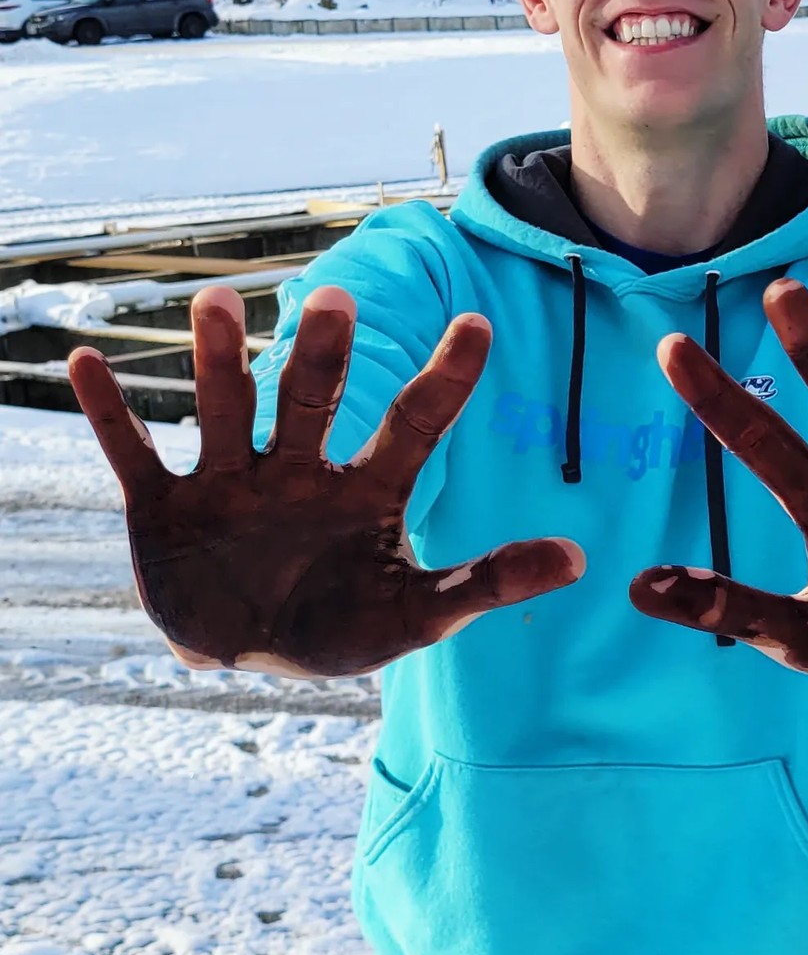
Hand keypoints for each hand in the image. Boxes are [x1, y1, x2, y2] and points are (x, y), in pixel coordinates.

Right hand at [67, 284, 584, 677]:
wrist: (251, 654)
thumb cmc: (339, 629)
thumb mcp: (417, 615)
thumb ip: (489, 585)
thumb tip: (579, 560)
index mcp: (366, 488)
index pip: (415, 421)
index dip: (445, 377)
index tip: (479, 323)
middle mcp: (299, 467)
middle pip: (312, 400)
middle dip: (321, 356)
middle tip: (334, 300)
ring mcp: (230, 480)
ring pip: (226, 408)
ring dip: (218, 359)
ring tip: (214, 302)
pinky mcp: (164, 506)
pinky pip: (132, 452)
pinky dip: (108, 413)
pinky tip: (80, 362)